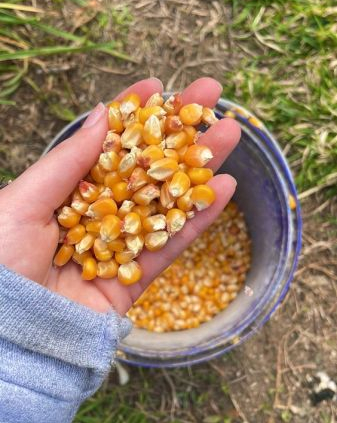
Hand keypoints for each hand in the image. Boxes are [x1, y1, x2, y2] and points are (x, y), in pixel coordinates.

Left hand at [0, 77, 239, 314]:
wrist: (4, 336)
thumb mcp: (24, 201)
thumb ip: (69, 161)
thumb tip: (104, 115)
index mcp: (64, 193)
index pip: (105, 146)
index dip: (132, 115)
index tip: (159, 85)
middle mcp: (95, 216)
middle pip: (143, 167)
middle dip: (176, 131)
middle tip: (210, 95)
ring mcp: (117, 247)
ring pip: (164, 201)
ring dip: (198, 167)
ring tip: (231, 132)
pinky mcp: (133, 281)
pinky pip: (169, 247)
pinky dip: (197, 220)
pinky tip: (222, 189)